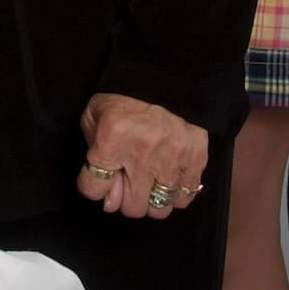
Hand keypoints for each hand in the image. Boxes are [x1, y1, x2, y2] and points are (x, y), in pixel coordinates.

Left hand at [76, 93, 208, 218]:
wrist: (163, 80)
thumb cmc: (122, 100)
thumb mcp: (94, 116)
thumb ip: (93, 153)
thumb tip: (108, 197)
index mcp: (111, 141)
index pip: (94, 188)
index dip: (93, 187)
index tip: (98, 180)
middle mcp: (141, 156)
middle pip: (131, 207)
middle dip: (124, 200)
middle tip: (126, 184)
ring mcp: (171, 161)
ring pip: (160, 208)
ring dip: (151, 201)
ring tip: (148, 185)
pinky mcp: (195, 162)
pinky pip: (185, 198)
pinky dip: (175, 195)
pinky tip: (167, 179)